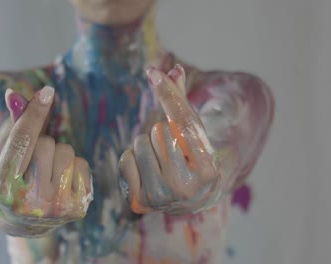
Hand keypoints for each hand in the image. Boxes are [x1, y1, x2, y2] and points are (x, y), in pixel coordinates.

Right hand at [0, 86, 92, 235]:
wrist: (22, 222)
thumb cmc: (11, 181)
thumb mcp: (5, 156)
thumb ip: (14, 126)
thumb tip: (14, 94)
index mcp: (4, 187)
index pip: (22, 141)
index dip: (35, 114)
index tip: (48, 92)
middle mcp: (30, 201)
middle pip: (47, 144)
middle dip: (42, 144)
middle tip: (34, 162)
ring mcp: (56, 207)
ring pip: (67, 152)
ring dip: (59, 155)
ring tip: (47, 172)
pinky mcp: (77, 209)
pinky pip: (82, 164)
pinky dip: (73, 166)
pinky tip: (61, 182)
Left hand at [119, 65, 219, 214]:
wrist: (188, 198)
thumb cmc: (191, 157)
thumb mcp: (193, 132)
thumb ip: (182, 102)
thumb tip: (174, 69)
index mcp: (207, 170)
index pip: (183, 124)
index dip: (168, 95)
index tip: (153, 72)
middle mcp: (184, 187)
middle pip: (158, 131)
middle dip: (160, 133)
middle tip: (171, 151)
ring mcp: (160, 197)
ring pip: (139, 143)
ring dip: (146, 145)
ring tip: (159, 160)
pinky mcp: (139, 202)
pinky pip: (124, 160)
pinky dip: (132, 159)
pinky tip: (146, 171)